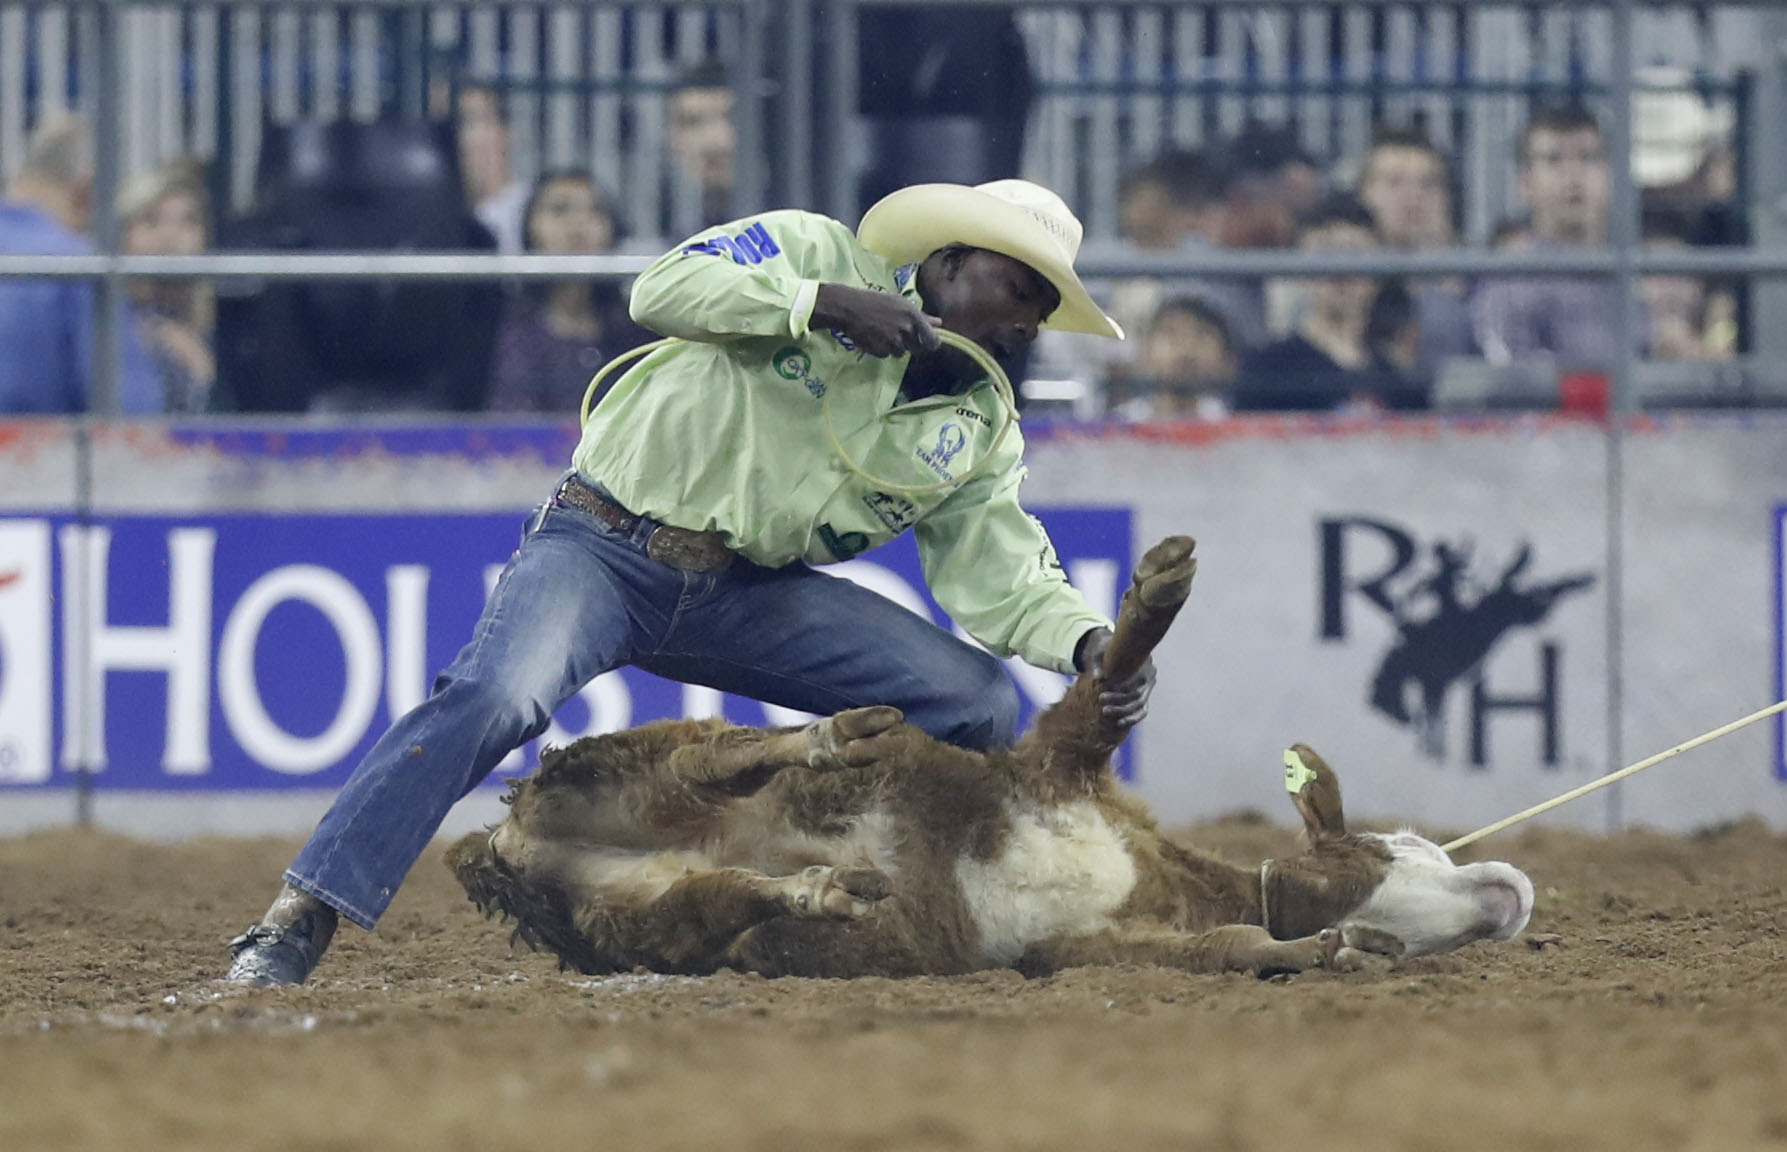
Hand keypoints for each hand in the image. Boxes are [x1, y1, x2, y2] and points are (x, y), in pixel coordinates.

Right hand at [811, 283, 942, 357]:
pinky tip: (875, 337)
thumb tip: (939, 323)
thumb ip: (921, 316)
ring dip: (895, 346)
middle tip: (900, 334)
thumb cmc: (876, 302)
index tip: (929, 343)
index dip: (932, 343)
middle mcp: (906, 330)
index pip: (932, 340)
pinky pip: (887, 355)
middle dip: (911, 344)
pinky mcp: (880, 351)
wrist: (849, 308)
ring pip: (901, 352)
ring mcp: (892, 342)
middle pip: (917, 349)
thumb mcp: (900, 303)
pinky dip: (882, 349)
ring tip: (884, 332)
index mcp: (913, 316)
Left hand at [1074, 626, 1155, 729]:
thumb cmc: (1106, 651)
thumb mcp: (1100, 653)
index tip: (1101, 687)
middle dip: (1118, 698)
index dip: (1117, 684)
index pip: (1133, 677)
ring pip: (1139, 704)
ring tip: (1104, 710)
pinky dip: (1132, 719)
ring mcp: (1148, 688)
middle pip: (1137, 692)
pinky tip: (1119, 723)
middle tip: (1100, 698)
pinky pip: (1142, 712)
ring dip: (1122, 710)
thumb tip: (1097, 677)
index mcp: (1144, 661)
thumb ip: (1098, 664)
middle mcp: (1150, 676)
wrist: (1114, 653)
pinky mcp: (1144, 698)